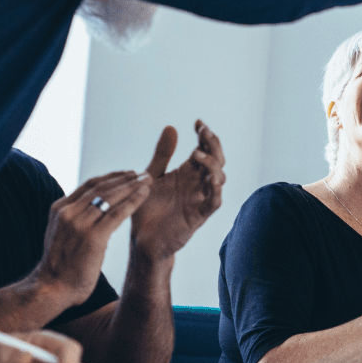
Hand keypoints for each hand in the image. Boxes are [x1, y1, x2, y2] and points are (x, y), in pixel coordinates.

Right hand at [29, 171, 151, 307]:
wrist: (52, 288)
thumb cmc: (61, 265)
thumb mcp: (62, 234)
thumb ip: (73, 219)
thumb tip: (90, 210)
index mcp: (59, 209)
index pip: (89, 185)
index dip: (111, 177)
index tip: (127, 173)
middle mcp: (68, 212)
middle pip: (102, 187)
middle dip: (125, 178)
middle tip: (143, 173)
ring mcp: (79, 224)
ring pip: (111, 197)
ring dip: (132, 186)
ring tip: (148, 180)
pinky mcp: (93, 237)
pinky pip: (117, 214)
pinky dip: (133, 201)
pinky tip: (145, 195)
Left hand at [131, 122, 226, 261]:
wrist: (142, 240)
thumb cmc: (147, 209)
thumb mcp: (152, 176)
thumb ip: (162, 154)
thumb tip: (172, 127)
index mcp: (187, 173)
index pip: (204, 149)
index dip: (205, 136)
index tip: (198, 123)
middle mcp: (197, 184)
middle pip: (216, 160)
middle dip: (212, 145)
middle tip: (203, 132)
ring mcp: (200, 199)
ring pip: (219, 178)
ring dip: (212, 165)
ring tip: (196, 155)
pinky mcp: (199, 215)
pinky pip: (215, 201)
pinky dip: (216, 189)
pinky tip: (210, 178)